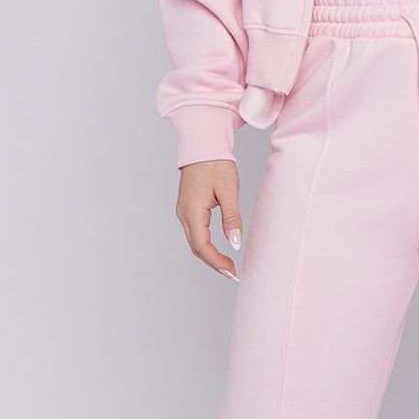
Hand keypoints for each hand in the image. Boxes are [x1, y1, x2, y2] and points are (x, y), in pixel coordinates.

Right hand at [175, 159, 243, 279]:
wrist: (203, 145)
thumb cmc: (216, 164)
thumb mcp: (228, 190)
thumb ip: (231, 218)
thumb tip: (235, 242)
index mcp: (192, 211)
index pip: (202, 246)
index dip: (216, 262)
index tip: (232, 271)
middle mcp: (183, 214)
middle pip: (196, 248)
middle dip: (213, 263)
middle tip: (232, 273)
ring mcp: (183, 211)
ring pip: (194, 242)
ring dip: (209, 256)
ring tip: (227, 265)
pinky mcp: (187, 208)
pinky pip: (194, 233)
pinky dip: (205, 245)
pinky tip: (218, 250)